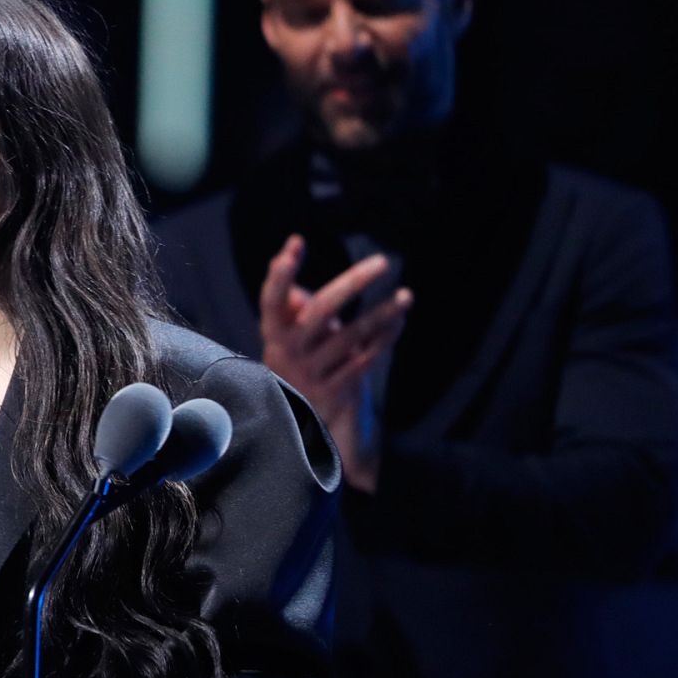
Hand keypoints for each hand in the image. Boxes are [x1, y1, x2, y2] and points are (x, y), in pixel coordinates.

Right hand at [259, 235, 410, 491]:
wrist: (303, 434)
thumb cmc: (299, 373)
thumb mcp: (288, 345)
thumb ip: (293, 314)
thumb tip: (297, 285)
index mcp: (273, 337)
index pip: (271, 299)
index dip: (281, 272)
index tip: (295, 243)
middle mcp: (289, 354)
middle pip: (321, 311)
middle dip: (353, 283)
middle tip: (382, 261)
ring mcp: (312, 374)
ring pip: (353, 336)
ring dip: (383, 314)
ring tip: (406, 295)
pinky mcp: (336, 392)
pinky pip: (366, 359)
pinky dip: (384, 339)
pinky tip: (399, 322)